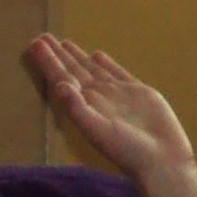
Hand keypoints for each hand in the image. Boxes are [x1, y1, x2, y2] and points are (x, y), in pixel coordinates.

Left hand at [27, 35, 196, 189]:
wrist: (162, 159)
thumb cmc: (128, 151)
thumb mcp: (97, 130)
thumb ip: (77, 108)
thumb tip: (60, 84)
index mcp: (85, 105)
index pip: (62, 78)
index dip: (49, 62)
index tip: (34, 45)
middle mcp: (98, 98)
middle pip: (73, 70)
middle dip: (58, 54)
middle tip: (42, 37)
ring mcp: (117, 94)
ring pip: (92, 69)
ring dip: (77, 56)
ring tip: (63, 42)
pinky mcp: (138, 92)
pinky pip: (117, 73)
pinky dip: (106, 63)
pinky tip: (96, 55)